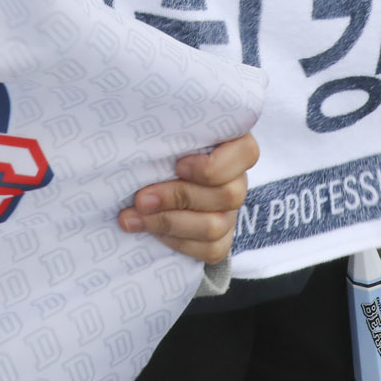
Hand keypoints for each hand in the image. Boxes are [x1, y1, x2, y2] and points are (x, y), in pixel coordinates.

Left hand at [122, 133, 257, 263]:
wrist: (149, 181)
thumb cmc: (158, 146)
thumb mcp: (165, 131)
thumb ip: (167, 130)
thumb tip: (145, 136)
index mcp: (233, 144)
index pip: (247, 153)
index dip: (214, 165)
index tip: (178, 165)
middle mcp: (237, 179)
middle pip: (227, 195)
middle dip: (178, 196)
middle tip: (141, 198)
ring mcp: (231, 212)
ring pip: (215, 226)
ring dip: (169, 222)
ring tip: (134, 217)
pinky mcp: (221, 239)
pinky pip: (210, 250)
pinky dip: (176, 242)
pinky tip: (150, 231)